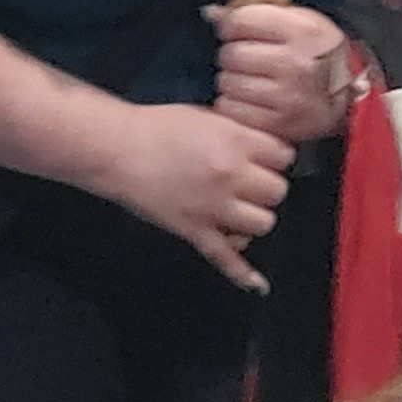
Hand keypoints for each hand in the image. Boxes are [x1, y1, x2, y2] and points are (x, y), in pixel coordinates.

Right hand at [102, 101, 291, 291]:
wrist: (117, 149)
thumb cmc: (157, 127)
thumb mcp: (207, 117)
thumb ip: (239, 133)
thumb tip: (263, 149)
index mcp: (234, 141)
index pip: (283, 155)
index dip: (276, 156)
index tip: (267, 158)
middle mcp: (230, 175)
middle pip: (278, 191)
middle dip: (267, 185)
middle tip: (252, 181)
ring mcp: (214, 207)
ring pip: (264, 223)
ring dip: (256, 216)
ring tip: (241, 208)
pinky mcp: (196, 231)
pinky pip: (227, 258)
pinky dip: (243, 274)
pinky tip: (257, 284)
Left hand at [204, 0, 357, 145]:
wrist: (348, 101)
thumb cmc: (319, 55)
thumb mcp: (299, 23)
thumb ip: (257, 13)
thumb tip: (211, 13)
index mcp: (302, 32)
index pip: (241, 21)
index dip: (230, 26)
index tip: (235, 32)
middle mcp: (294, 64)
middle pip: (232, 54)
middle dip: (232, 55)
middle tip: (244, 59)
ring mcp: (287, 97)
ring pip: (228, 83)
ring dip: (231, 81)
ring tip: (247, 79)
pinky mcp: (279, 124)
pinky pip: (232, 110)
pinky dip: (233, 104)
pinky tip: (247, 99)